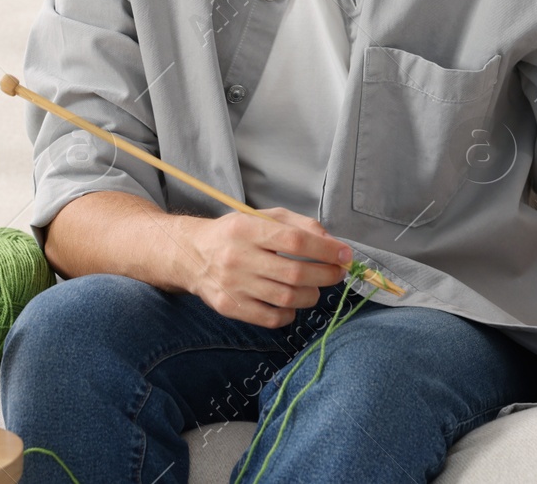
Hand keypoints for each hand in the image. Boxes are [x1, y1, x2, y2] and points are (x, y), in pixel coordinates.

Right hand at [184, 207, 352, 328]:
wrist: (192, 255)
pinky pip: (271, 319)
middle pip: (295, 274)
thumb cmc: (235, 234)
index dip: (325, 250)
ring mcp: (233, 286)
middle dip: (326, 275)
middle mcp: (238, 258)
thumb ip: (300, 225)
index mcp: (247, 229)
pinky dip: (290, 313)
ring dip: (311, 295)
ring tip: (314, 287)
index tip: (344, 255)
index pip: (295, 241)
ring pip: (287, 299)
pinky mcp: (230, 307)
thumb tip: (332, 244)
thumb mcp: (263, 217)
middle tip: (337, 273)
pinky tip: (291, 303)